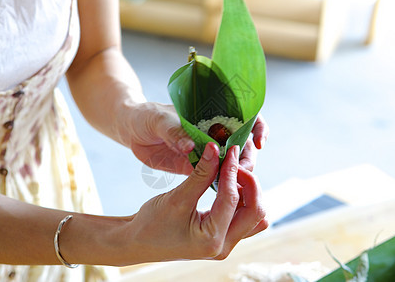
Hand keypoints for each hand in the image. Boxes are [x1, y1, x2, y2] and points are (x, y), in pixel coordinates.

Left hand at [122, 102, 268, 174]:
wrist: (131, 131)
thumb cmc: (147, 116)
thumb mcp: (159, 121)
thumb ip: (174, 132)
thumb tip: (191, 146)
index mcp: (211, 114)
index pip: (245, 117)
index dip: (257, 127)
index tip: (259, 142)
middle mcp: (214, 133)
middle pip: (243, 144)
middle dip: (248, 157)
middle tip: (241, 170)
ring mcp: (207, 151)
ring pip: (232, 163)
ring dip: (237, 174)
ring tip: (234, 185)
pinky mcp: (195, 168)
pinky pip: (214, 176)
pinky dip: (223, 184)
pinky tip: (225, 194)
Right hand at [122, 143, 267, 263]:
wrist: (138, 242)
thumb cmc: (151, 224)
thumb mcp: (176, 197)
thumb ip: (200, 174)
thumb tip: (215, 149)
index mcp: (211, 240)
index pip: (232, 199)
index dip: (232, 170)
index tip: (231, 150)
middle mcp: (224, 246)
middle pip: (256, 212)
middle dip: (250, 184)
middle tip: (234, 163)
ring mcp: (225, 244)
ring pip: (255, 216)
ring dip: (249, 193)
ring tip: (232, 173)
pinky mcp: (223, 237)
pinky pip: (244, 217)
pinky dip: (242, 199)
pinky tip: (228, 183)